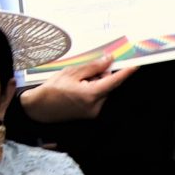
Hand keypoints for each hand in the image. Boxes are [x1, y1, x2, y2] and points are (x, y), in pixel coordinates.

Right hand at [19, 59, 135, 122]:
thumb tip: (108, 60)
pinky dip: (91, 90)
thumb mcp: (71, 72)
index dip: (126, 72)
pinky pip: (97, 98)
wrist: (38, 108)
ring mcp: (92, 112)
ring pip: (102, 91)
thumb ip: (92, 67)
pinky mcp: (89, 114)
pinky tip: (77, 89)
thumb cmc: (52, 89)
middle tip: (86, 70)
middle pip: (108, 85)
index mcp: (91, 94)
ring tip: (76, 82)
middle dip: (101, 75)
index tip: (135, 64)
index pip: (114, 81)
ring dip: (95, 82)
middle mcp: (95, 106)